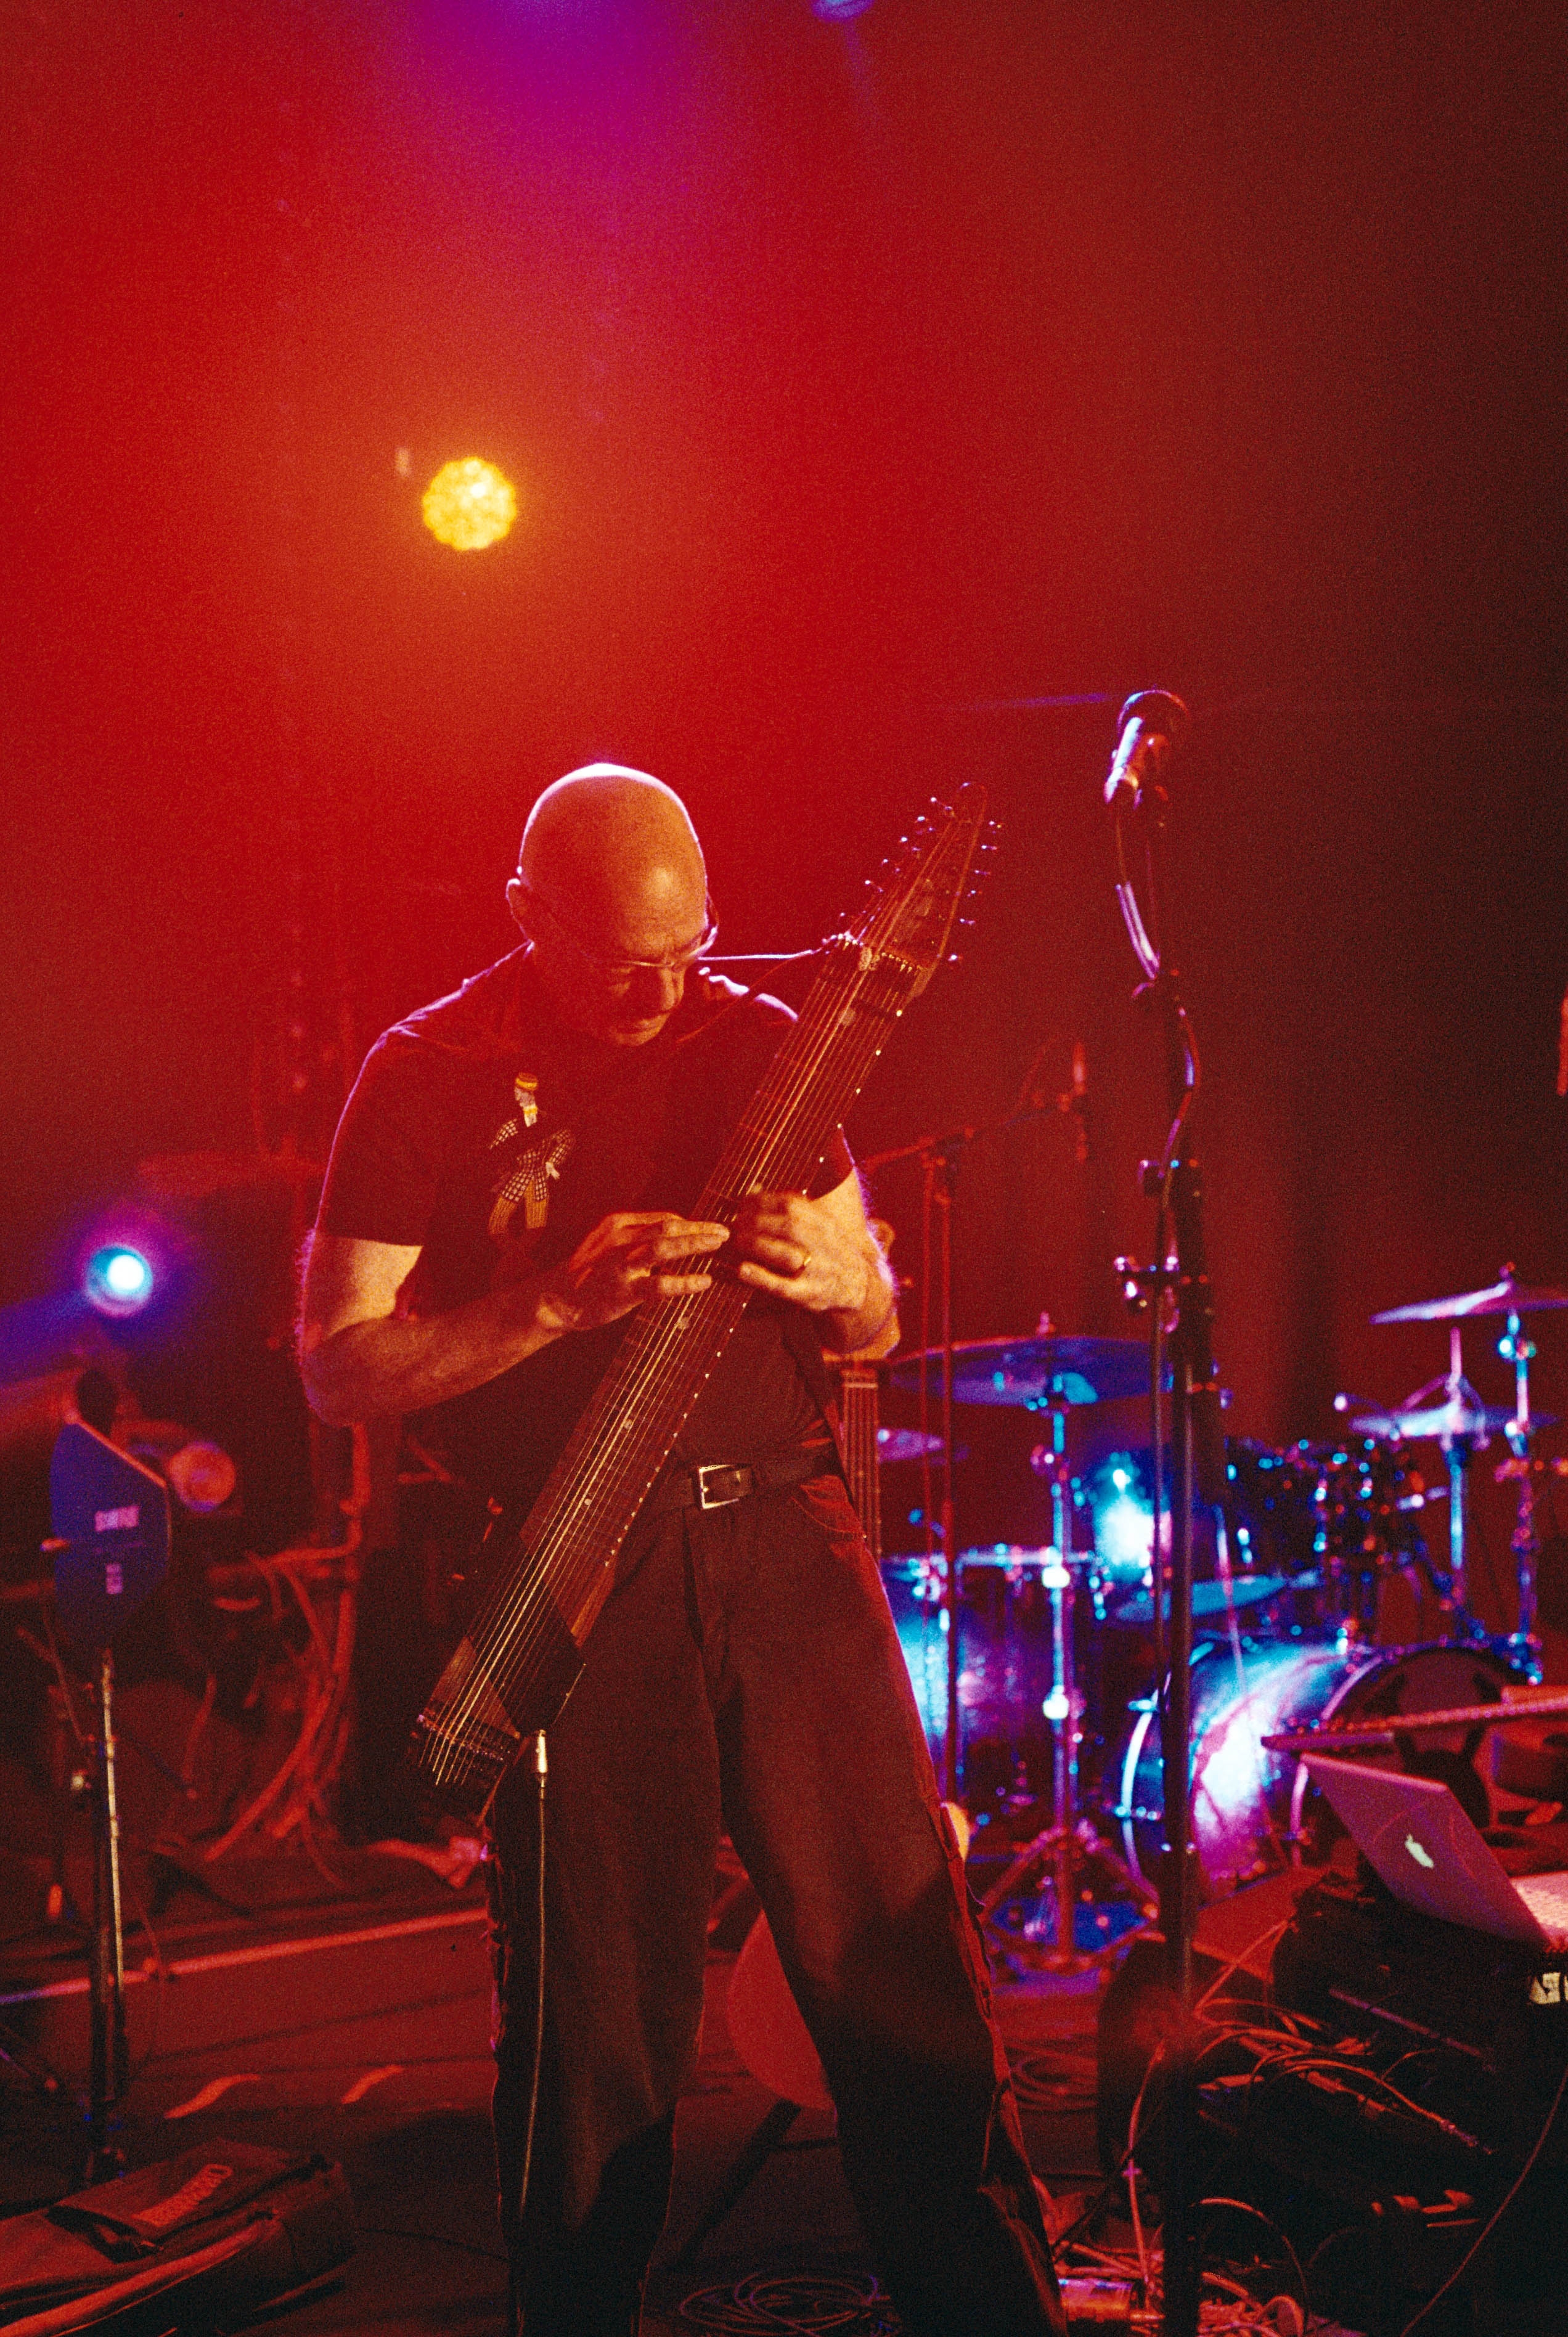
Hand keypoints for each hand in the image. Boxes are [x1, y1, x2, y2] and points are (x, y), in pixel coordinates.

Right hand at [537, 1212, 728, 1335]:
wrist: (556, 1298)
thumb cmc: (588, 1271)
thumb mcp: (608, 1242)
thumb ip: (637, 1234)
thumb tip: (675, 1230)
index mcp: (618, 1225)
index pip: (664, 1219)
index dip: (691, 1223)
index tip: (711, 1229)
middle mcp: (620, 1240)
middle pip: (668, 1228)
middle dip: (700, 1229)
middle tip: (725, 1232)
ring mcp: (621, 1265)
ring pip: (664, 1249)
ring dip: (694, 1245)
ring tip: (717, 1247)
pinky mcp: (623, 1291)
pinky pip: (659, 1285)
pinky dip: (685, 1282)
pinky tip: (703, 1282)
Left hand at [730, 1191, 872, 1317]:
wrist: (860, 1286)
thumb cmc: (830, 1250)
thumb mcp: (821, 1224)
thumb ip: (793, 1208)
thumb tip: (754, 1191)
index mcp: (825, 1223)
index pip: (791, 1204)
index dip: (763, 1201)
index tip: (743, 1203)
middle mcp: (823, 1244)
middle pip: (787, 1226)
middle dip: (755, 1221)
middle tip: (734, 1224)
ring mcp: (817, 1270)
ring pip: (785, 1253)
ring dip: (755, 1244)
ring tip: (736, 1241)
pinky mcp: (809, 1294)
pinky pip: (783, 1286)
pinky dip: (762, 1278)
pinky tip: (742, 1270)